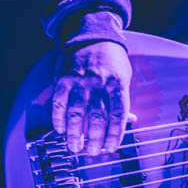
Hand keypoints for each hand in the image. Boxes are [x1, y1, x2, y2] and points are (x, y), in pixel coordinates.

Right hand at [51, 41, 131, 155]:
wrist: (91, 35)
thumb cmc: (110, 59)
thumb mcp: (123, 75)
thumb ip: (122, 98)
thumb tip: (129, 121)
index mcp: (117, 83)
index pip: (119, 114)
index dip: (115, 134)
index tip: (111, 147)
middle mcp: (99, 83)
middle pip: (98, 117)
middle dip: (95, 139)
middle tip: (92, 152)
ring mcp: (80, 81)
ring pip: (77, 113)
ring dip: (74, 134)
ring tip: (74, 147)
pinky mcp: (63, 78)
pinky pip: (59, 103)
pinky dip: (58, 119)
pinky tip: (60, 130)